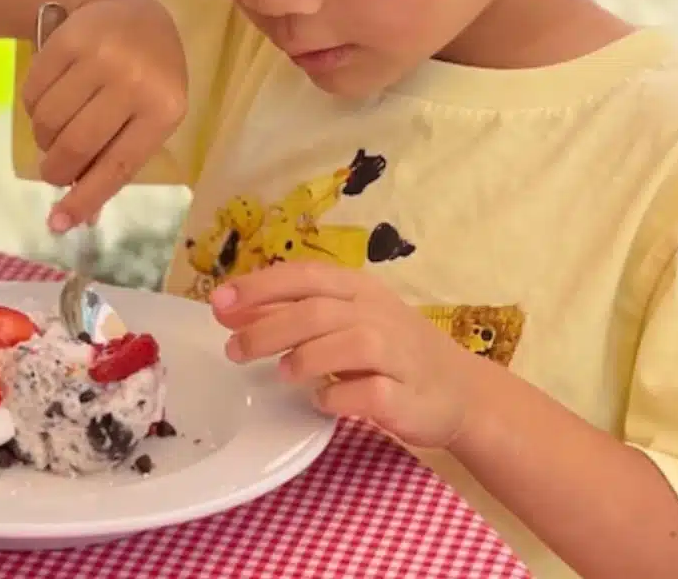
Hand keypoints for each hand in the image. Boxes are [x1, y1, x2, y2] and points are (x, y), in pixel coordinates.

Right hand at [20, 0, 186, 229]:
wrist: (132, 8)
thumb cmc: (146, 74)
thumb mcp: (147, 115)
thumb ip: (117, 160)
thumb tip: (81, 218)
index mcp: (165, 108)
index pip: (119, 165)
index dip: (86, 198)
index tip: (58, 224)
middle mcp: (135, 80)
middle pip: (77, 145)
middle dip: (56, 169)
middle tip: (51, 172)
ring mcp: (101, 57)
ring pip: (49, 121)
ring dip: (44, 137)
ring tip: (56, 129)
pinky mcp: (68, 39)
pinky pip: (33, 93)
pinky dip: (33, 108)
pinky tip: (50, 97)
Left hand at [213, 262, 490, 448]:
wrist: (459, 391)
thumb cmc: (388, 351)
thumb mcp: (341, 320)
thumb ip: (287, 312)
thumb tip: (225, 307)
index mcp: (358, 289)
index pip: (304, 275)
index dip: (259, 287)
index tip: (218, 303)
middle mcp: (379, 315)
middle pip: (317, 311)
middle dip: (267, 329)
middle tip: (233, 351)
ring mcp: (398, 355)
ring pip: (349, 344)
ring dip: (305, 358)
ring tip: (281, 374)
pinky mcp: (408, 396)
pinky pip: (371, 393)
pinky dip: (340, 397)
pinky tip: (323, 402)